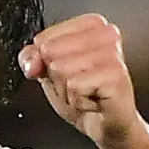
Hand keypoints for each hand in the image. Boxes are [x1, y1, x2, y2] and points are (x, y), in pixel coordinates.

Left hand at [21, 14, 148, 148]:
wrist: (106, 123)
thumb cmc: (83, 94)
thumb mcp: (49, 71)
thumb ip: (32, 57)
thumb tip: (32, 60)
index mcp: (92, 24)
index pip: (43, 39)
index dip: (44, 62)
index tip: (64, 71)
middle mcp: (107, 34)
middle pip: (50, 52)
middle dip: (56, 77)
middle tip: (76, 85)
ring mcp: (113, 53)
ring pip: (60, 68)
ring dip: (66, 90)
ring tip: (85, 92)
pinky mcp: (116, 74)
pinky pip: (74, 85)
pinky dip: (76, 100)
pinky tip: (92, 100)